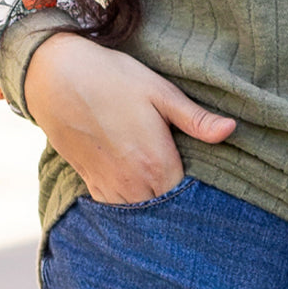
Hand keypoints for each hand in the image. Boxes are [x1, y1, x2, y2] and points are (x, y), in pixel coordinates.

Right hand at [23, 32, 236, 202]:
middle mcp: (132, 185)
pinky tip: (140, 183)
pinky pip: (118, 207)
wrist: (55, 77)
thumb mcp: (160, 92)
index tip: (210, 180)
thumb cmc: (113, 79)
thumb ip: (196, 118)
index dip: (201, 189)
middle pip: (167, 207)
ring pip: (142, 211)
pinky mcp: (90, 184)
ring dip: (154, 201)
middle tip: (191, 180)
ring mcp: (109, 188)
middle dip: (179, 198)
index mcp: (156, 163)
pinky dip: (132, 200)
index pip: (190, 196)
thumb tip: (231, 130)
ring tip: (165, 180)